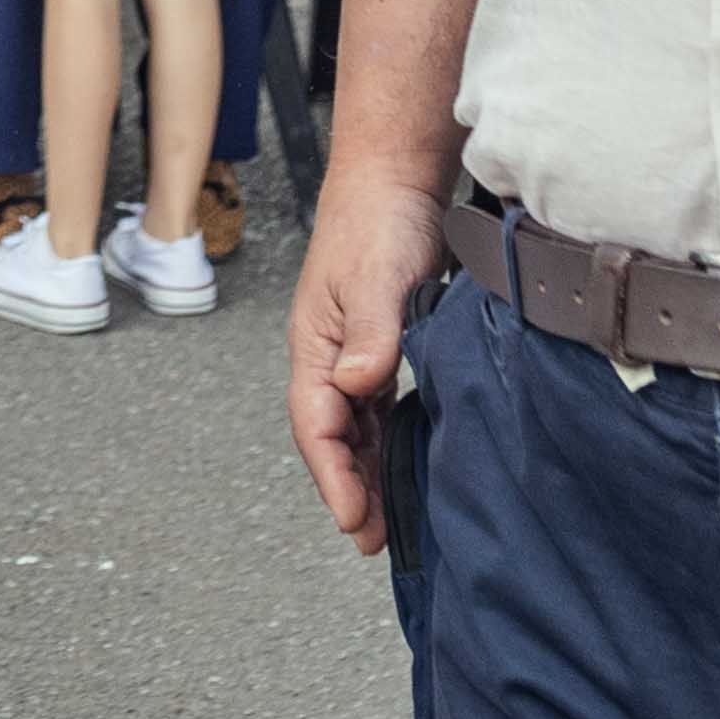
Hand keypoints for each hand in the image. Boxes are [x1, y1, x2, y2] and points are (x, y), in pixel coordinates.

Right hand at [284, 169, 445, 551]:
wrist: (394, 178)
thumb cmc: (377, 219)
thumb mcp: (377, 277)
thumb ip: (369, 334)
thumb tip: (357, 384)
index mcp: (315, 345)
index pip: (316, 425)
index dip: (334, 476)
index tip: (353, 520)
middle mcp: (329, 355)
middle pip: (332, 437)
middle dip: (349, 490)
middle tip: (373, 540)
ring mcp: (354, 353)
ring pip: (355, 428)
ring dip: (368, 473)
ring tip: (387, 521)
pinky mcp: (382, 346)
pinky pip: (377, 410)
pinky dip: (386, 443)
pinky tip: (404, 464)